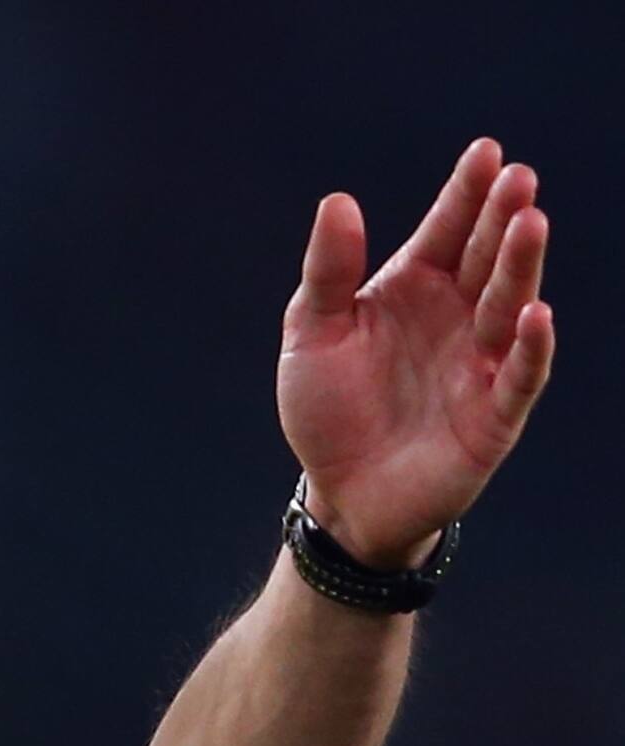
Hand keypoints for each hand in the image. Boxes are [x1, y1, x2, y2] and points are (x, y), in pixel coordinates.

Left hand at [277, 138, 555, 568]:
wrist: (341, 491)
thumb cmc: (329, 408)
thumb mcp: (311, 334)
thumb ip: (328, 272)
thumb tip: (338, 201)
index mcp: (414, 289)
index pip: (446, 231)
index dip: (466, 194)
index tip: (485, 151)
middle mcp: (457, 316)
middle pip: (485, 259)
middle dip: (502, 219)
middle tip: (518, 178)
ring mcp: (481, 362)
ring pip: (508, 306)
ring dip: (520, 267)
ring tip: (530, 223)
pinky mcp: (495, 414)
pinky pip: (520, 375)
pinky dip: (531, 346)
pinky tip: (535, 313)